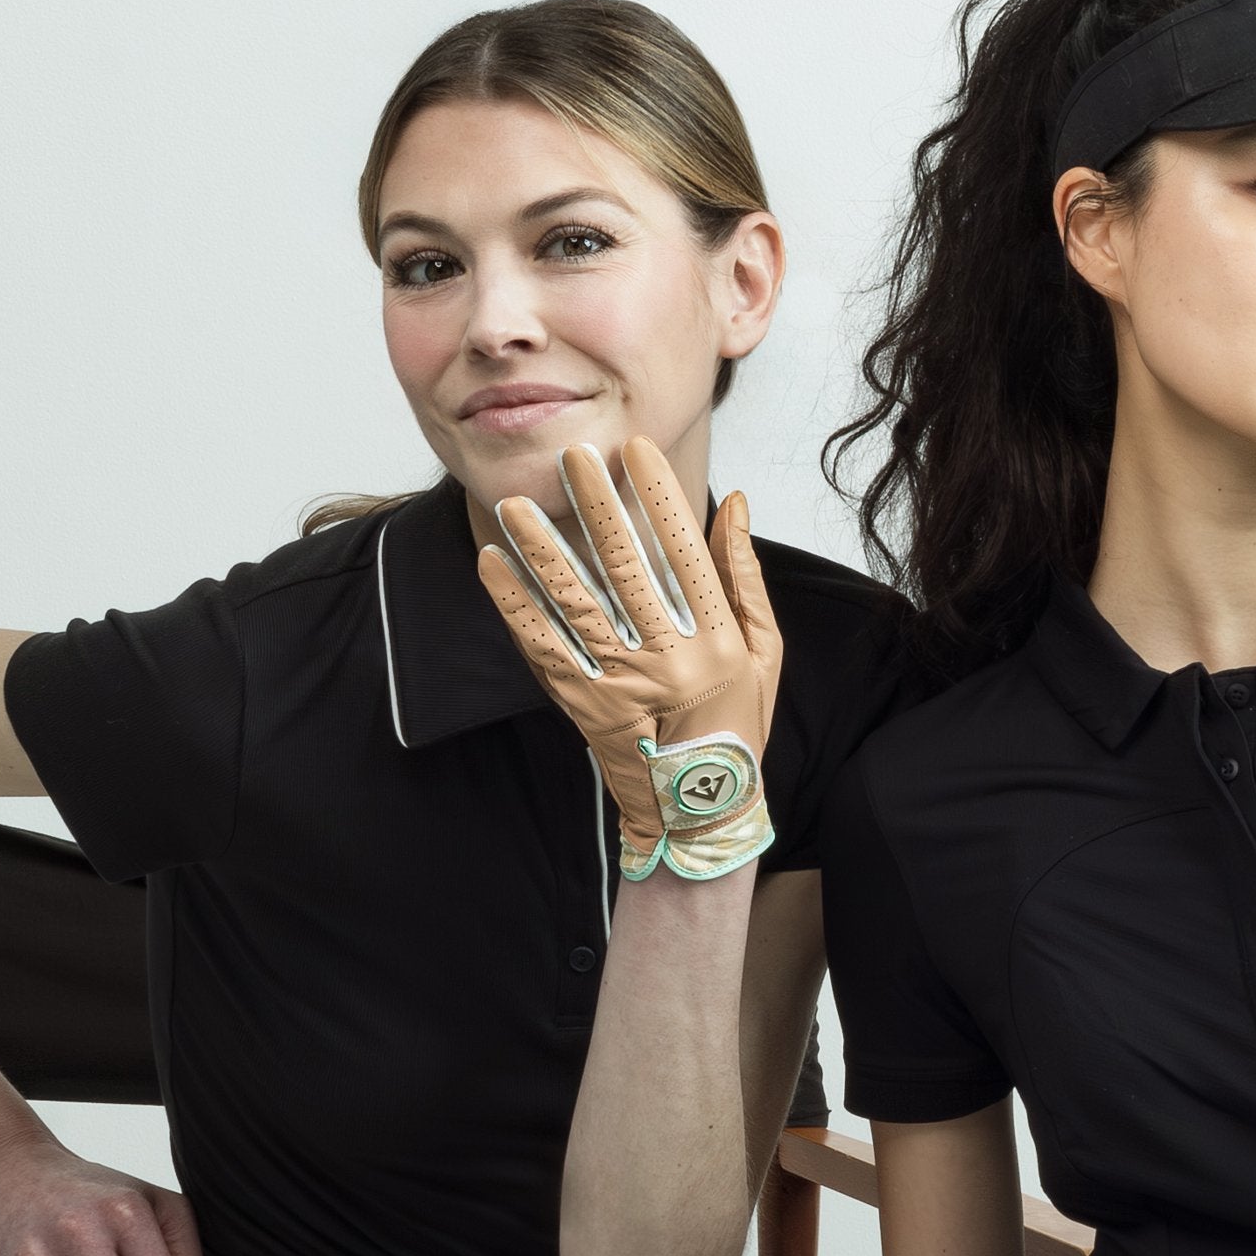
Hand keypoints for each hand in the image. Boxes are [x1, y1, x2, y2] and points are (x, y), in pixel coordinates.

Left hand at [479, 437, 781, 879]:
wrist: (699, 805)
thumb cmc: (738, 719)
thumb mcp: (763, 649)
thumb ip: (744, 576)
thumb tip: (735, 502)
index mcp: (719, 641)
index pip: (686, 553)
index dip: (660, 497)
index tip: (636, 450)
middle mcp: (671, 661)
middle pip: (626, 569)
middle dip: (597, 506)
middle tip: (571, 456)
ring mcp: (622, 685)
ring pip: (576, 605)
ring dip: (541, 551)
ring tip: (515, 505)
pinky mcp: (582, 704)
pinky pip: (542, 647)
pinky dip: (514, 604)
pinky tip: (492, 564)